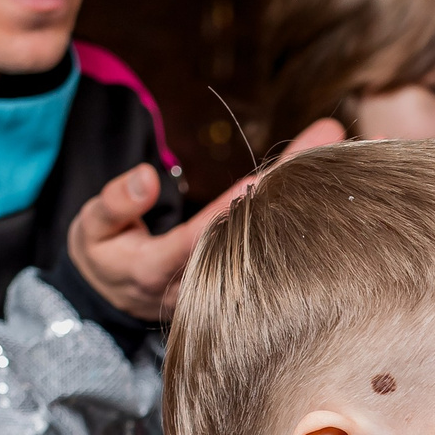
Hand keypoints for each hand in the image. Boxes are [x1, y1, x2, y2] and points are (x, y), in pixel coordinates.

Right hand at [69, 117, 345, 319]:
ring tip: (341, 146)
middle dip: (293, 182)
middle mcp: (202, 281)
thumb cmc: (105, 255)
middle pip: (254, 229)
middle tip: (331, 137)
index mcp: (159, 271)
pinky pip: (272, 236)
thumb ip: (115, 204)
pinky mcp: (241, 276)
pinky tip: (324, 175)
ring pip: (271, 233)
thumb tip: (147, 178)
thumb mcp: (93, 230)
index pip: (203, 235)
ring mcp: (225, 282)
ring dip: (307, 191)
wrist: (115, 297)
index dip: (235, 206)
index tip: (267, 175)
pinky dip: (297, 205)